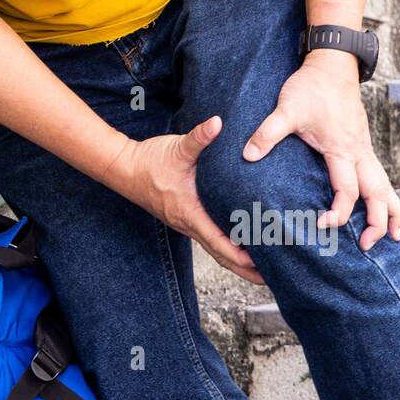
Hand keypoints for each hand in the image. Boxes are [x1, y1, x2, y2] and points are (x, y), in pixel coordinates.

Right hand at [113, 117, 264, 283]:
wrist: (125, 169)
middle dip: (247, 270)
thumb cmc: (150, 162)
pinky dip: (229, 246)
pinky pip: (211, 238)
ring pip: (217, 250)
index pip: (221, 244)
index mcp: (190, 214)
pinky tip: (244, 242)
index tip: (266, 265)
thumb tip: (218, 122)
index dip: (244, 258)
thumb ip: (199, 137)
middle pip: (222, 257)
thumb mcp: (177, 148)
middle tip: (274, 277)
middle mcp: (190, 225)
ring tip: (266, 265)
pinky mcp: (187, 218)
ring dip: (239, 259)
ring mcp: (187, 224)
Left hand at [242, 52, 399, 248]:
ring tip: (393, 235)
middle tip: (367, 246)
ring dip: (390, 210)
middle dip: (377, 221)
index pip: (348, 189)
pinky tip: (381, 206)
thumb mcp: (286, 109)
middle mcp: (359, 152)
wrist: (332, 66)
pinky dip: (384, 195)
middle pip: (378, 193)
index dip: (340, 211)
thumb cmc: (312, 87)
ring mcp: (364, 148)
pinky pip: (379, 175)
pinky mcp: (361, 144)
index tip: (324, 224)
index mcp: (342, 149)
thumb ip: (267, 133)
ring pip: (385, 185)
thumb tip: (247, 154)